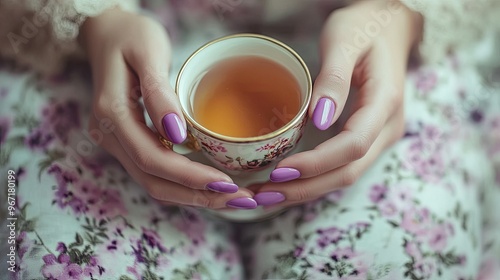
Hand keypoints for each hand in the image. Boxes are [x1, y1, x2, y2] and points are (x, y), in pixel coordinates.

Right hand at [80, 9, 256, 208]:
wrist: (106, 31)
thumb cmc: (130, 36)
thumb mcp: (147, 53)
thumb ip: (158, 94)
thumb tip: (176, 134)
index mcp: (110, 114)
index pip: (151, 158)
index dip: (189, 176)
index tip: (226, 183)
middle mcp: (108, 135)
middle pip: (152, 180)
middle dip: (195, 194)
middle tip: (237, 198)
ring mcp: (114, 142)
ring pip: (152, 182)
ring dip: (190, 195)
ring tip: (229, 197)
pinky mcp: (126, 142)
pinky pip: (153, 172)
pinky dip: (181, 183)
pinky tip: (207, 184)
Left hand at [252, 0, 422, 206]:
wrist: (388, 26)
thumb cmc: (365, 27)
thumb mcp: (346, 40)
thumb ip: (334, 78)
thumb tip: (320, 120)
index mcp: (386, 102)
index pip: (352, 146)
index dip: (316, 163)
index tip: (279, 171)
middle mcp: (389, 126)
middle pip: (349, 171)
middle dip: (306, 187)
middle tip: (264, 194)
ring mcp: (381, 135)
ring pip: (346, 174)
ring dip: (308, 189)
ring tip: (268, 194)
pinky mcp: (369, 136)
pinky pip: (343, 165)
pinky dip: (315, 178)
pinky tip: (289, 181)